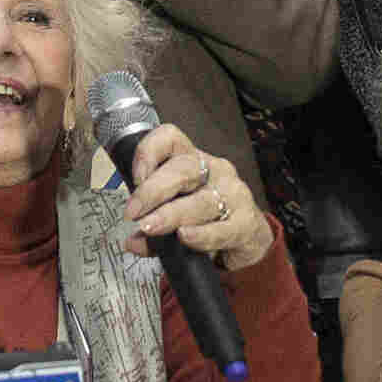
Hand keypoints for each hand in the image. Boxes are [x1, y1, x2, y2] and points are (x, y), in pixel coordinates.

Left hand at [122, 124, 273, 270]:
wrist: (249, 239)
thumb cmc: (207, 219)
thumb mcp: (176, 217)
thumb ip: (152, 227)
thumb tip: (132, 242)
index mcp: (192, 161)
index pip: (170, 138)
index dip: (148, 152)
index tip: (134, 177)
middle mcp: (214, 171)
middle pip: (183, 169)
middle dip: (153, 190)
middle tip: (133, 212)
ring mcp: (233, 195)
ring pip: (201, 201)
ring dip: (171, 215)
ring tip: (150, 228)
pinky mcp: (246, 222)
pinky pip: (222, 228)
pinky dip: (201, 234)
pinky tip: (185, 237)